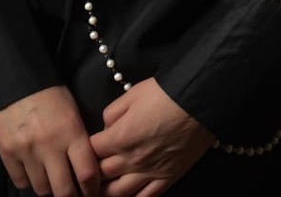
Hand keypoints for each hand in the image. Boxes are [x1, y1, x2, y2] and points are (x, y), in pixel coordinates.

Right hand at [0, 85, 100, 195]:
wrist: (15, 76)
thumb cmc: (50, 93)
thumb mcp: (72, 112)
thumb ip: (79, 141)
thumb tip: (86, 171)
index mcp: (71, 131)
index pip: (87, 174)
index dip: (92, 190)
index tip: (92, 193)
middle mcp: (49, 145)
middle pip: (64, 191)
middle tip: (73, 194)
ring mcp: (26, 151)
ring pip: (42, 189)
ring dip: (49, 188)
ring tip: (52, 180)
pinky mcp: (7, 153)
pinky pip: (21, 182)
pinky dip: (29, 181)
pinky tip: (34, 171)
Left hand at [89, 78, 214, 196]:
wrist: (198, 102)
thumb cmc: (164, 94)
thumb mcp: (132, 94)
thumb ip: (112, 113)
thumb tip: (106, 129)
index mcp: (120, 136)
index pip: (91, 151)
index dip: (84, 151)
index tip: (81, 150)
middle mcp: (131, 159)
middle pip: (102, 175)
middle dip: (91, 175)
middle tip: (85, 175)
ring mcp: (150, 172)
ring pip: (119, 193)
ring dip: (107, 192)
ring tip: (100, 191)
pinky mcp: (167, 179)